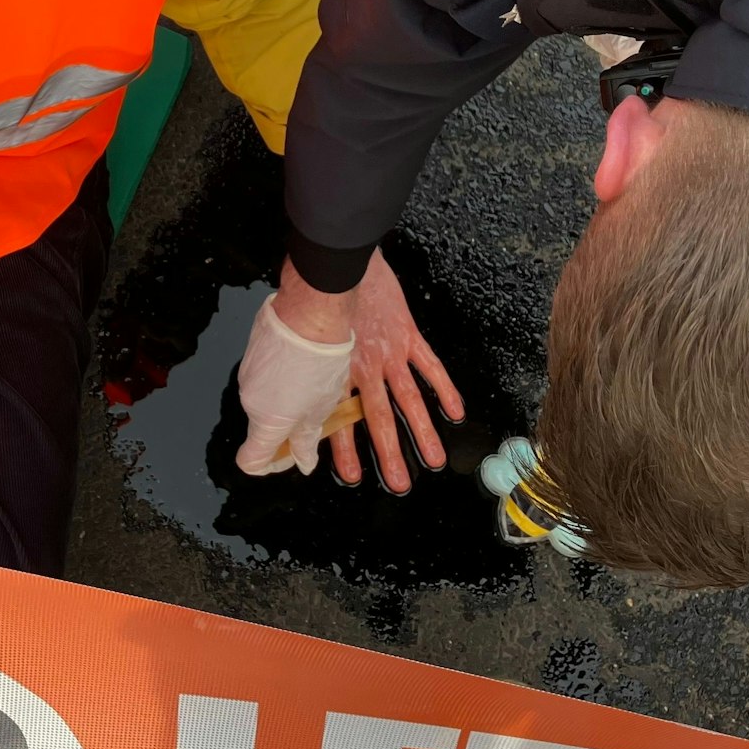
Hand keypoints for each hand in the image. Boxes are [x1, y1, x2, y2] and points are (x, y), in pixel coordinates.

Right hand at [237, 283, 354, 476]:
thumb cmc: (320, 361)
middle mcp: (250, 400)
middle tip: (317, 411)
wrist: (310, 312)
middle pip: (262, 427)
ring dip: (285, 398)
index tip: (289, 457)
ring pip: (265, 399)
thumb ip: (307, 439)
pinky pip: (264, 375)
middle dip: (287, 426)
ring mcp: (247, 375)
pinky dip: (280, 376)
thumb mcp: (321, 408)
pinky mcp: (251, 353)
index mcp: (267, 422)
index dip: (270, 466)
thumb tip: (303, 462)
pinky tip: (303, 363)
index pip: (251, 460)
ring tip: (314, 381)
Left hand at [324, 251, 464, 492]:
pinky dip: (444, 389)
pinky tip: (455, 411)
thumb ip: (304, 371)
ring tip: (433, 459)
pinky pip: (430, 366)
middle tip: (400, 484)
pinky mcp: (407, 335)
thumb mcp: (301, 341)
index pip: (341, 420)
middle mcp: (364, 368)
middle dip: (391, 455)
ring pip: (409, 400)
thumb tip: (293, 396)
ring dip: (423, 432)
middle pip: (380, 420)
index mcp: (335, 372)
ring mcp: (390, 353)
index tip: (352, 475)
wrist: (336, 265)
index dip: (346, 450)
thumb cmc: (313, 298)